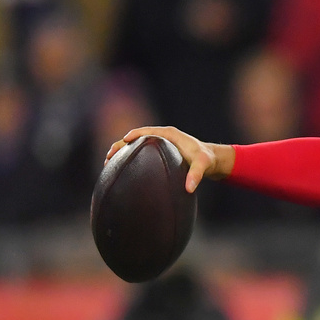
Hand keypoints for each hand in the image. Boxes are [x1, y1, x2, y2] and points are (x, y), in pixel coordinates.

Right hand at [105, 126, 233, 192]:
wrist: (211, 160)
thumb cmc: (207, 160)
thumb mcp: (203, 165)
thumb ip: (196, 175)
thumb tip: (189, 188)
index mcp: (169, 135)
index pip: (147, 131)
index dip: (134, 135)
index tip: (124, 141)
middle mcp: (162, 137)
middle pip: (136, 138)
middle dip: (121, 145)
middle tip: (109, 156)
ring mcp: (159, 144)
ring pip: (135, 146)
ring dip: (122, 152)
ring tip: (108, 163)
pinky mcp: (157, 153)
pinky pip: (140, 153)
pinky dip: (129, 158)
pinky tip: (121, 169)